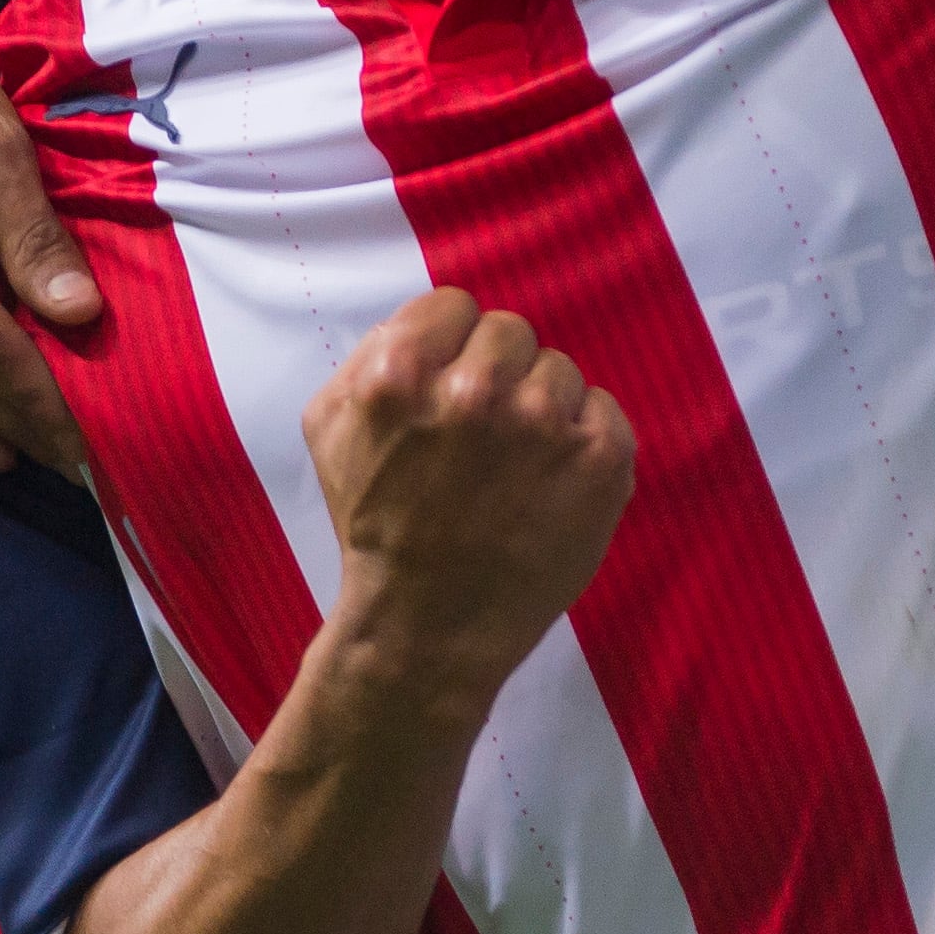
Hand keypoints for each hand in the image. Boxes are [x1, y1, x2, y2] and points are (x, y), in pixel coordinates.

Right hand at [303, 290, 634, 716]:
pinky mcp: (601, 458)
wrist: (427, 628)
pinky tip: (550, 484)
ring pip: (560, 370)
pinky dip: (582, 441)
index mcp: (400, 373)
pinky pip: (603, 409)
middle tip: (480, 436)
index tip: (446, 389)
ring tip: (513, 469)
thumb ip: (371, 355)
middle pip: (510, 331)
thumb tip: (430, 318)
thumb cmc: (375, 526)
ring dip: (540, 409)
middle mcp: (477, 391)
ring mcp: (545, 424)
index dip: (449, 346)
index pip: (454, 304)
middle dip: (495, 374)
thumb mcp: (331, 431)